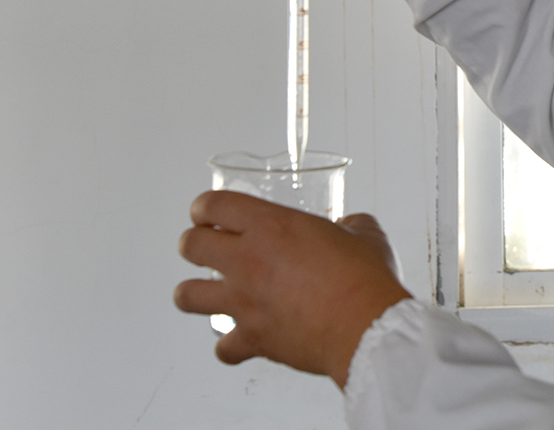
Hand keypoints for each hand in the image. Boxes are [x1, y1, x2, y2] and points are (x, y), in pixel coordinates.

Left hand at [174, 191, 411, 388]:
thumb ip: (350, 224)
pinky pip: (223, 348)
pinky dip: (230, 345)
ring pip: (186, 296)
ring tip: (207, 292)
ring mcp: (244, 302)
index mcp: (273, 226)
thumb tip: (350, 226)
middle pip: (190, 245)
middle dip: (194, 243)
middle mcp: (248, 260)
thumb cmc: (365, 280)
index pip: (215, 205)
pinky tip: (241, 339)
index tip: (207, 212)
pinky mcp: (251, 338)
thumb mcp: (364, 234)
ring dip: (194, 292)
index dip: (205, 207)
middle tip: (206, 246)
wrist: (366, 327)